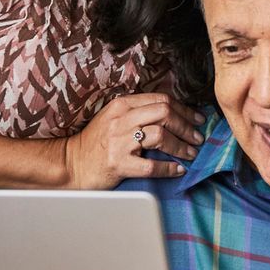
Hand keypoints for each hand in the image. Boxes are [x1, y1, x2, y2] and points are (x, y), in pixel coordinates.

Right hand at [61, 93, 204, 188]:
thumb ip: (139, 112)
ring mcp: (119, 141)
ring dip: (181, 146)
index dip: (184, 109)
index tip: (196, 119)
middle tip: (197, 137)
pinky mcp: (119, 164)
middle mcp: (121, 119)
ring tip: (191, 153)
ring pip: (161, 136)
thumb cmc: (97, 143)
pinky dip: (169, 168)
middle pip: (165, 113)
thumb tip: (173, 114)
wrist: (72, 164)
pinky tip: (178, 170)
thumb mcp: (114, 118)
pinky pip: (151, 165)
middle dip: (187, 126)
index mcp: (122, 105)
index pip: (161, 100)